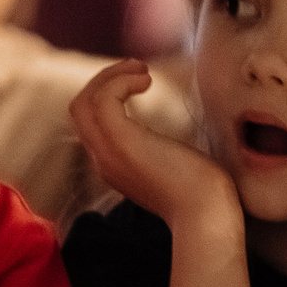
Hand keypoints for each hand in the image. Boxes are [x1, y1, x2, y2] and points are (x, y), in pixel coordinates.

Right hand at [70, 60, 239, 232]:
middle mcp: (102, 159)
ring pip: (82, 102)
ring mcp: (108, 152)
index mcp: (113, 165)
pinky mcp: (121, 142)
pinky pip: (102, 100)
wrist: (207, 216)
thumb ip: (163, 152)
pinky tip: (148, 80)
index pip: (89, 124)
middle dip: (104, 81)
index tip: (139, 82)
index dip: (108, 96)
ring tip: (143, 71)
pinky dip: (119, 81)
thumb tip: (178, 141)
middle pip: (78, 109)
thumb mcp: (175, 167)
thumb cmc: (203, 195)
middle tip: (139, 69)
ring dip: (110, 77)